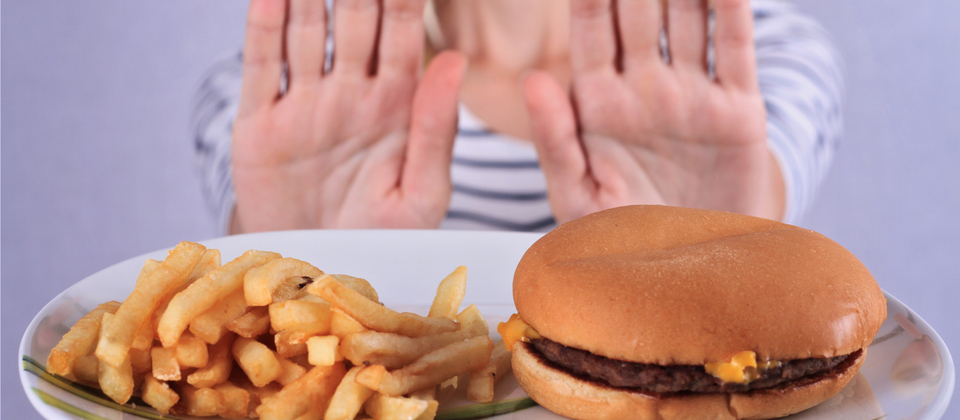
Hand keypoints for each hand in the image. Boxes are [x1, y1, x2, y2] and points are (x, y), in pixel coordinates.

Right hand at [231, 0, 465, 231]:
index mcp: (397, 105)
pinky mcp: (262, 124)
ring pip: (307, 30)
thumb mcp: (422, 193)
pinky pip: (262, 65)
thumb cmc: (382, 236)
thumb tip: (453, 60)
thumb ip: (437, 129)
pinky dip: (264, 26)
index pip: (405, 30)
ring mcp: (305, 105)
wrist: (319, 276)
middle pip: (355, 17)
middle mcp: (351, 94)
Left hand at [524, 0, 782, 222]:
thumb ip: (554, 139)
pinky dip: (732, 10)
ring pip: (688, 17)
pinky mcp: (737, 112)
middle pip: (640, 11)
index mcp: (598, 103)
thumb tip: (532, 79)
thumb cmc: (620, 234)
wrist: (687, 269)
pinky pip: (734, 49)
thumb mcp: (577, 194)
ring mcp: (691, 95)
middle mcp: (644, 88)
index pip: (591, 28)